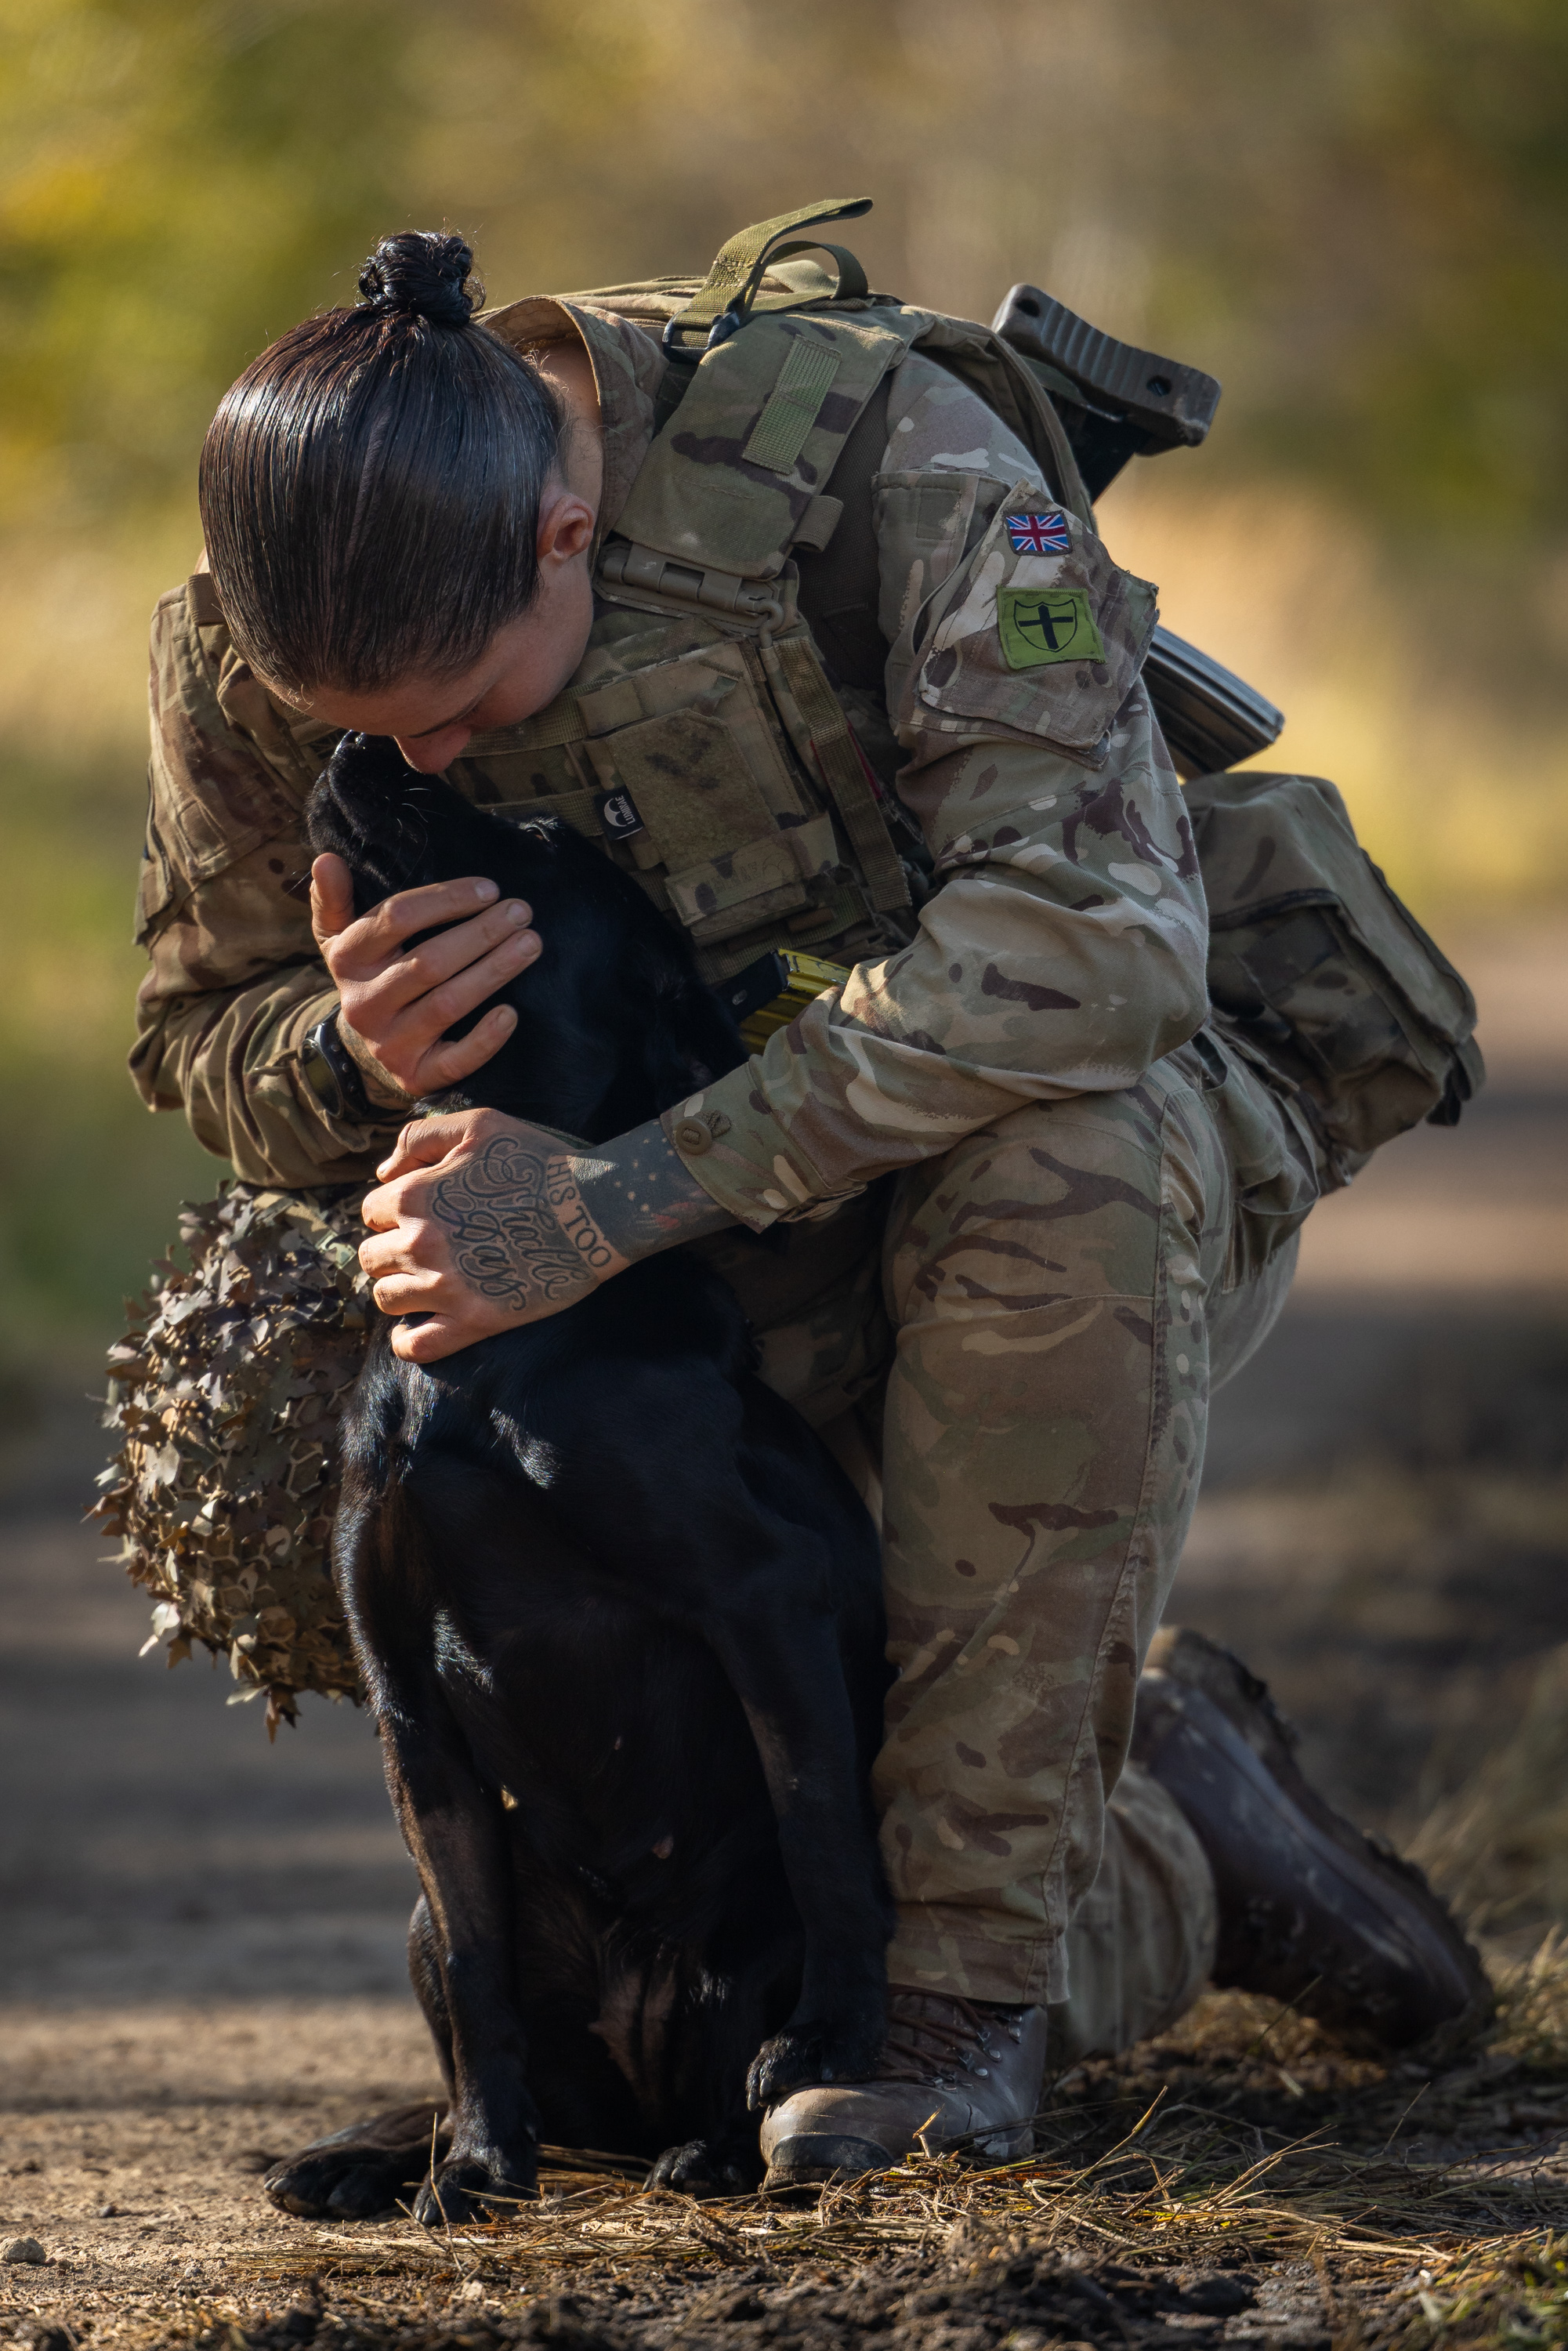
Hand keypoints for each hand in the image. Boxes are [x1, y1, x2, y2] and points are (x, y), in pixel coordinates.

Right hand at [310, 853, 541, 1100]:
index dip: (446, 900)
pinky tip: (512, 1013)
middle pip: (429, 962)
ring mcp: (390, 1043)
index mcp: (347, 959)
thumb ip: (335, 899)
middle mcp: (364, 1003)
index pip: (396, 918)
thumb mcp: (341, 937)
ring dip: (494, 971)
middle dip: (481, 933)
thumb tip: (326, 859)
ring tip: (531, 945)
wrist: (361, 1053)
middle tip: (521, 912)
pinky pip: (456, 1060)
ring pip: (447, 1004)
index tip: (490, 889)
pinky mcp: (416, 1075)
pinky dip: (485, 1038)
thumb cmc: (369, 976)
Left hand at [360, 1108, 628, 1361]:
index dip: (393, 1211)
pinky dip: (407, 1340)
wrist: (595, 1207)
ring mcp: (445, 1287)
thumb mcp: (478, 1124)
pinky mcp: (474, 1321)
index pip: (372, 1212)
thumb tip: (382, 1171)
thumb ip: (419, 1138)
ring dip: (400, 1290)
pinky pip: (416, 1346)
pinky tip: (417, 1327)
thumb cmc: (540, 1161)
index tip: (421, 1214)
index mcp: (414, 1196)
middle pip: (372, 1257)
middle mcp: (420, 1243)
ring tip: (427, 1282)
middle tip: (426, 1248)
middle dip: (392, 1250)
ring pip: (386, 1299)